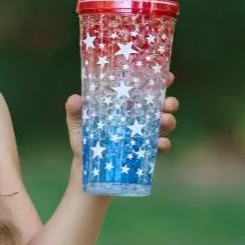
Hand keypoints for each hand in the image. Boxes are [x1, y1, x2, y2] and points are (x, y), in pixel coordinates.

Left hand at [65, 72, 179, 160]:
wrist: (86, 167)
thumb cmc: (84, 140)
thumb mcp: (78, 123)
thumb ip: (75, 111)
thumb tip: (75, 99)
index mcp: (128, 105)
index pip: (147, 89)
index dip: (161, 81)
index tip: (168, 77)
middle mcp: (141, 117)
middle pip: (162, 105)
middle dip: (170, 102)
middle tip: (167, 103)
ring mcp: (146, 135)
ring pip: (165, 124)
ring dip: (168, 121)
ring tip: (163, 120)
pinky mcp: (146, 152)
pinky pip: (159, 147)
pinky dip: (163, 144)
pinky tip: (160, 143)